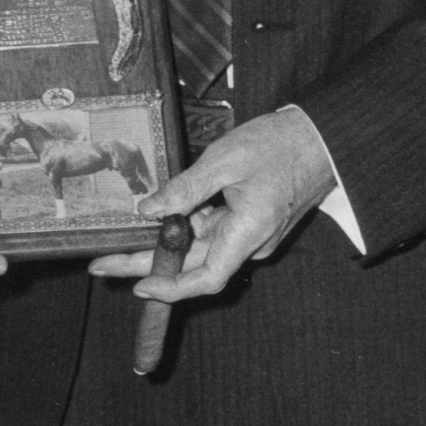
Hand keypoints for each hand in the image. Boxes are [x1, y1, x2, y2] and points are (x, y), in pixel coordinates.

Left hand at [88, 106, 336, 302]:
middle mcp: (250, 242)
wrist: (323, 137)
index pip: (206, 278)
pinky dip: (186, 227)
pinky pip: (213, 231)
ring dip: (164, 245)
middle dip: (147, 264)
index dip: (170, 287)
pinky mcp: (250, 222)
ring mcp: (251, 234)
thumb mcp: (225, 160)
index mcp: (249, 232)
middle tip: (103, 263)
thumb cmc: (280, 145)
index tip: (138, 286)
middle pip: (193, 265)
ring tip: (120, 240)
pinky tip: (160, 217)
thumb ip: (186, 188)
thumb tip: (150, 209)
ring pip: (201, 248)